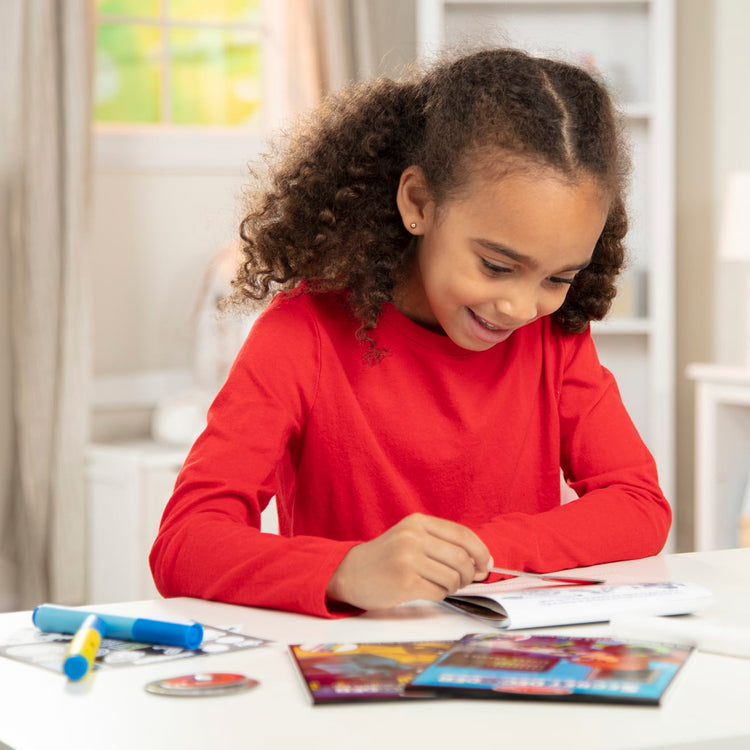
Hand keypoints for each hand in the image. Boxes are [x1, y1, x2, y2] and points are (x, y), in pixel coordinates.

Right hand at [325, 513, 492, 610]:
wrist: (351, 573)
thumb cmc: (387, 557)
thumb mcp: (411, 537)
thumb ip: (444, 544)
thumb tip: (483, 564)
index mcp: (418, 522)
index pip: (462, 534)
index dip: (480, 551)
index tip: (486, 564)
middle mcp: (413, 537)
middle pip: (462, 558)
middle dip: (469, 574)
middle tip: (463, 580)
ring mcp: (408, 560)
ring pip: (452, 578)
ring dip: (453, 586)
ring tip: (440, 584)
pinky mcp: (405, 583)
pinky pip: (439, 593)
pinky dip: (439, 595)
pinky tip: (426, 590)